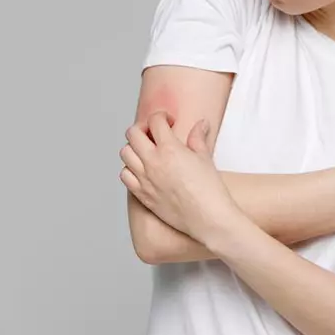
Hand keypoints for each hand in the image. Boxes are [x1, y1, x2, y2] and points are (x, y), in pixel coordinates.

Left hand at [119, 111, 243, 242]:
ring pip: (125, 153)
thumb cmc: (209, 190)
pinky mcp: (142, 195)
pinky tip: (142, 170)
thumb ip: (198, 137)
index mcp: (170, 149)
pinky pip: (125, 175)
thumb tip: (200, 125)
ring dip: (134, 148)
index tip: (169, 122)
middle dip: (143, 128)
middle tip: (153, 133)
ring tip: (147, 151)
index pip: (155, 121)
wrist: (208, 217)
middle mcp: (153, 162)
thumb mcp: (205, 158)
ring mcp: (144, 179)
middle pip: (133, 134)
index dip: (162, 117)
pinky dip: (130, 169)